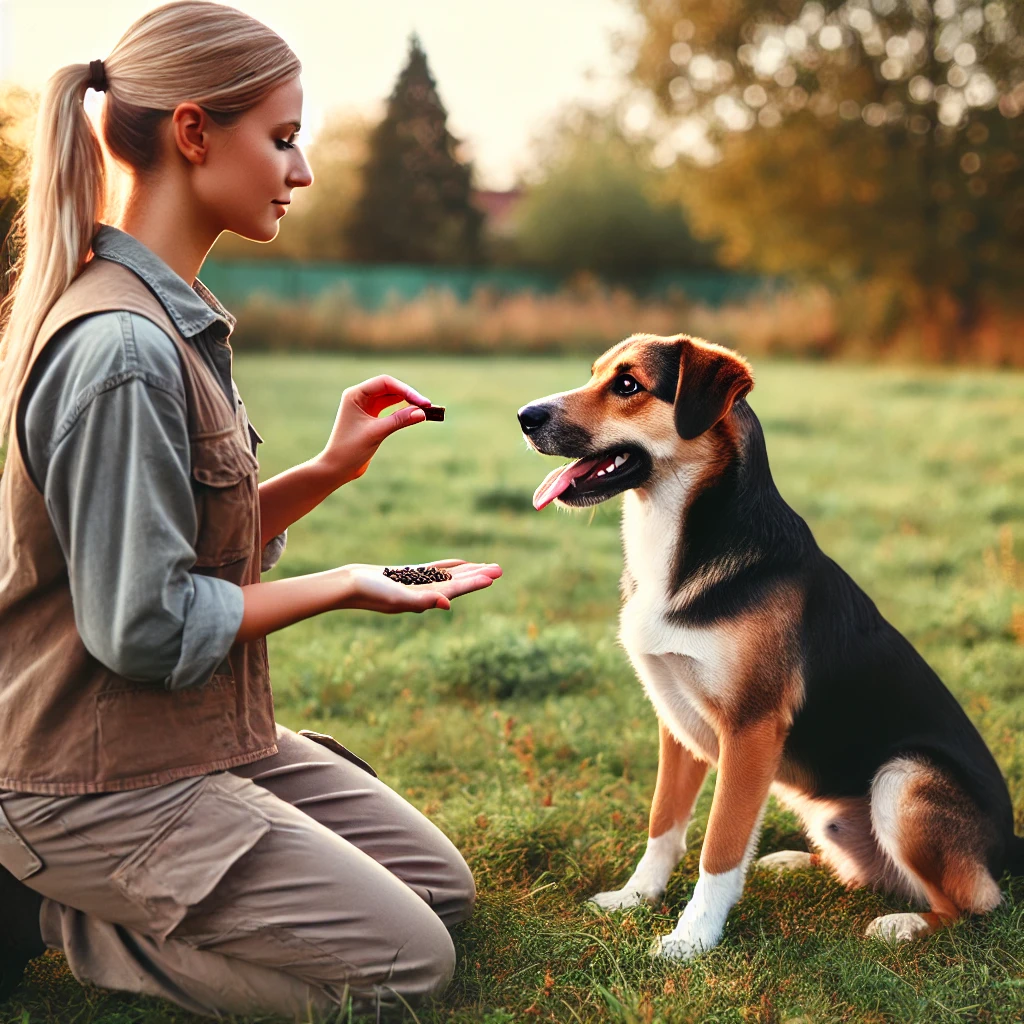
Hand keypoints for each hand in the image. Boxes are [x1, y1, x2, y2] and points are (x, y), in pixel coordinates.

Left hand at [320, 375, 430, 484]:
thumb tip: (422, 412)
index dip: (406, 390)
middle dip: (408, 396)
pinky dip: (402, 412)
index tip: (422, 402)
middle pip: (389, 389)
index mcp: (355, 394)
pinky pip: (390, 410)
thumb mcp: (376, 432)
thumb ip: (399, 420)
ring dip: (407, 403)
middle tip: (427, 406)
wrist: (336, 468)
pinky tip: (414, 415)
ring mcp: (365, 408)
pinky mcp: (370, 419)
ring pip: (391, 399)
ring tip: (424, 410)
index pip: (385, 383)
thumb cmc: (350, 449)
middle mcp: (359, 397)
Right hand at [335, 559, 502, 612]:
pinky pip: (435, 569)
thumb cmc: (371, 594)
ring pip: (449, 576)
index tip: (492, 576)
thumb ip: (421, 601)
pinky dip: (449, 566)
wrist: (348, 586)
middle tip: (499, 569)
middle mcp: (424, 593)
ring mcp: (417, 584)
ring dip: (468, 571)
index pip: (455, 590)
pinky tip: (459, 563)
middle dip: (478, 576)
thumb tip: (446, 604)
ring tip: (486, 566)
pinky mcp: (409, 575)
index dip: (473, 583)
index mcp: (424, 599)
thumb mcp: (397, 598)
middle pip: (457, 584)